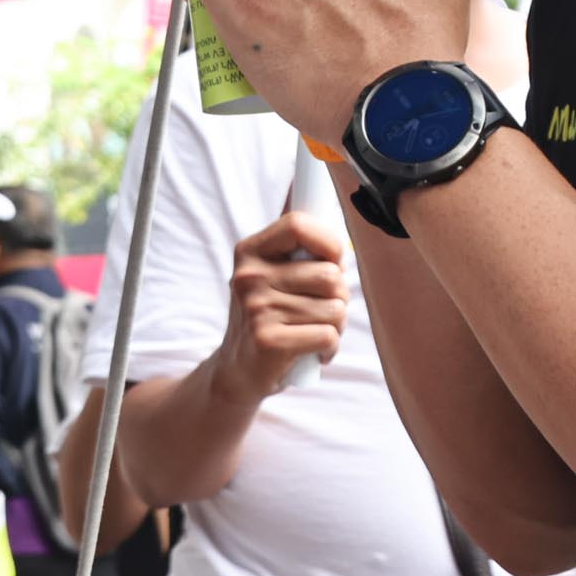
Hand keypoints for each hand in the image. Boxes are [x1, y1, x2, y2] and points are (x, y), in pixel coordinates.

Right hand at [208, 211, 350, 396]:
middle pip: (330, 275)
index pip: (298, 224)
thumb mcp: (268, 276)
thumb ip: (295, 247)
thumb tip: (320, 204)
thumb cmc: (266, 318)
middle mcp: (250, 277)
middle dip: (339, 297)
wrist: (236, 371)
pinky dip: (330, 348)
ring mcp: (258, 308)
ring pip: (335, 309)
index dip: (329, 242)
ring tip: (314, 331)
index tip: (334, 261)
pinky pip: (328, 335)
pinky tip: (314, 351)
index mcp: (250, 253)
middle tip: (322, 310)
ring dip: (336, 326)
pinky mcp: (269, 340)